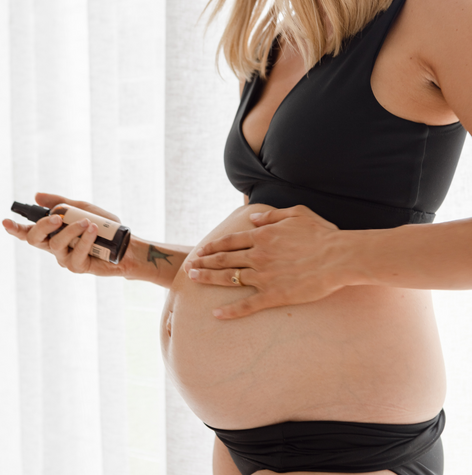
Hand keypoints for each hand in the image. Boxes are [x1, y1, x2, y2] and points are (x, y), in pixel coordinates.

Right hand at [3, 192, 124, 276]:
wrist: (126, 245)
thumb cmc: (104, 228)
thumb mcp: (84, 210)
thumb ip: (62, 203)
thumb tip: (37, 196)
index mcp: (53, 233)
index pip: (29, 231)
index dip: (14, 228)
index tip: (5, 221)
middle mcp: (55, 247)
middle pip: (34, 239)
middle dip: (42, 225)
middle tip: (56, 217)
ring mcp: (65, 258)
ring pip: (56, 244)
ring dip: (71, 230)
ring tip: (88, 222)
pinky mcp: (78, 267)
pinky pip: (76, 253)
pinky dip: (85, 239)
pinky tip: (93, 230)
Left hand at [184, 205, 347, 318]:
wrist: (339, 257)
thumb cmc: (321, 234)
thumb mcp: (296, 213)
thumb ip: (271, 215)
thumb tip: (252, 217)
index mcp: (263, 236)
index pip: (229, 241)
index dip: (212, 246)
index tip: (200, 251)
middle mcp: (258, 255)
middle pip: (223, 259)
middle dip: (203, 262)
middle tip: (189, 267)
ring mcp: (264, 276)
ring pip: (229, 278)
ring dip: (208, 279)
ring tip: (193, 280)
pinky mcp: (274, 295)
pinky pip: (247, 305)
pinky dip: (231, 311)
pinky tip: (216, 314)